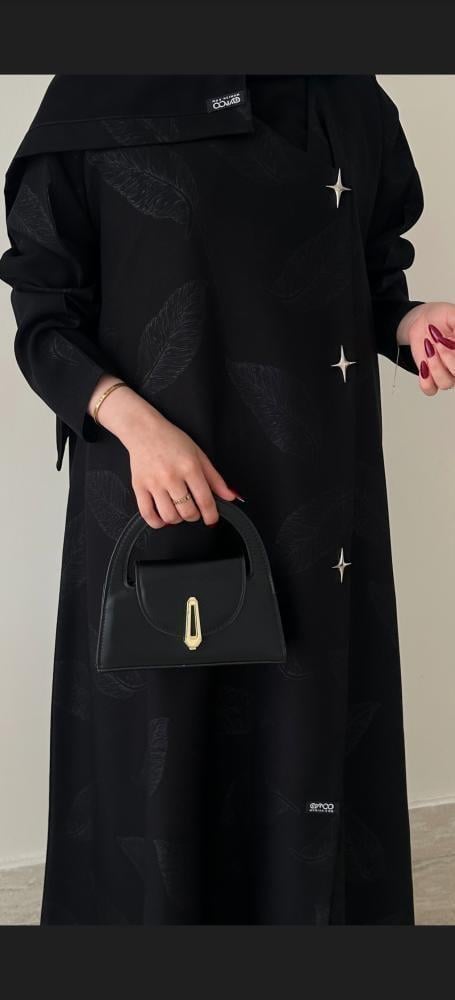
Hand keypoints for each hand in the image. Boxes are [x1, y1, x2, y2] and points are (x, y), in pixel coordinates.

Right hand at [87, 375, 239, 527]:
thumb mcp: (199, 455)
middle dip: (194, 516)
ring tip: (178, 511)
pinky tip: (162, 518)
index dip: (211, 515)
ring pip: (169, 516)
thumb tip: (230, 496)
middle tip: (193, 509)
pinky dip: (157, 522)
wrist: (143, 430)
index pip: (205, 500)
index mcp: (189, 467)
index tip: (211, 519)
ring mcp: (154, 483)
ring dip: (177, 519)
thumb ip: (215, 478)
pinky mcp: (139, 487)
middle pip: (187, 512)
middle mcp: (172, 477)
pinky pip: (147, 514)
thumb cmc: (171, 440)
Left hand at [397, 302, 454, 394]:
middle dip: (448, 357)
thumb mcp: (453, 315)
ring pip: (446, 383)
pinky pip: (430, 390)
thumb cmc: (441, 318)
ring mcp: (448, 374)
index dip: (454, 353)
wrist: (422, 321)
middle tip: (439, 341)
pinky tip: (424, 365)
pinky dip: (425, 380)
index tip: (450, 340)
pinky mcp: (431, 378)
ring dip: (435, 365)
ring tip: (430, 349)